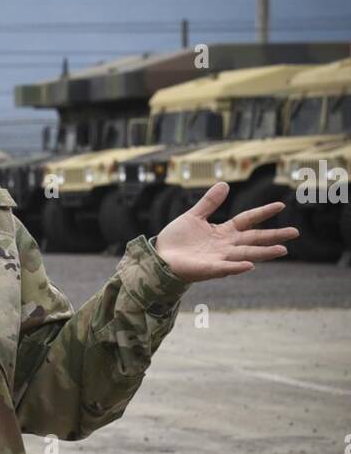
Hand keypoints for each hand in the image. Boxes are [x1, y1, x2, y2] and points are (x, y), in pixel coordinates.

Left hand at [154, 182, 299, 282]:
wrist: (159, 257)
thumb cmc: (177, 240)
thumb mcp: (194, 216)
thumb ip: (209, 203)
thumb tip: (225, 184)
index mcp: (223, 232)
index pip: (248, 220)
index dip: (263, 212)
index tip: (281, 205)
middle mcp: (225, 246)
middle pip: (253, 239)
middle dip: (274, 236)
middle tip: (294, 233)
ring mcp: (218, 258)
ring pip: (245, 254)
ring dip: (263, 253)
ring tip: (282, 250)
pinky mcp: (207, 269)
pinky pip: (224, 268)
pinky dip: (237, 267)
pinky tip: (250, 265)